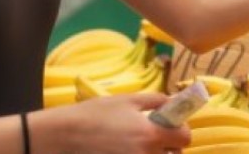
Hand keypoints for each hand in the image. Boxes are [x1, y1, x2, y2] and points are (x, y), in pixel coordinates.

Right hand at [54, 93, 190, 153]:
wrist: (63, 136)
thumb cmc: (94, 115)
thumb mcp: (126, 100)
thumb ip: (155, 100)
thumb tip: (172, 101)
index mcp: (151, 134)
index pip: (185, 138)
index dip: (181, 131)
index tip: (172, 127)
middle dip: (170, 148)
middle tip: (155, 139)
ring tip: (139, 146)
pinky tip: (126, 152)